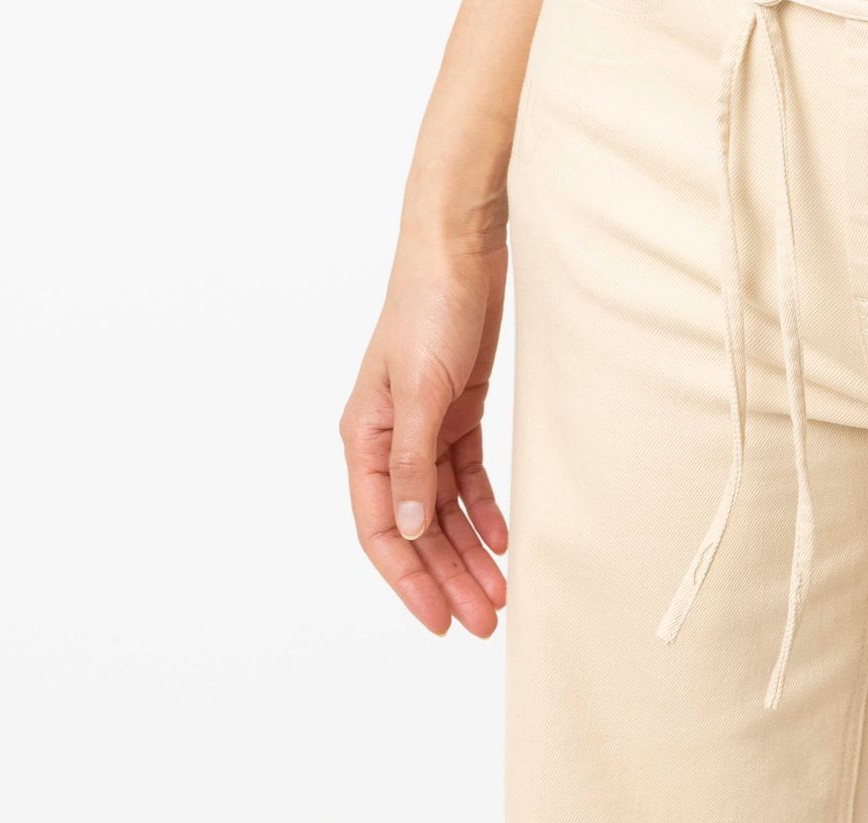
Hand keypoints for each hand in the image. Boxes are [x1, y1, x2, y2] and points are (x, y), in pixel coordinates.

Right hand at [340, 229, 509, 636]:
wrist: (459, 245)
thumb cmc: (428, 306)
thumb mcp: (420, 387)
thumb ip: (413, 460)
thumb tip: (411, 530)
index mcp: (364, 437)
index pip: (382, 527)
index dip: (408, 578)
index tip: (439, 620)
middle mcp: (389, 439)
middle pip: (417, 527)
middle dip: (447, 577)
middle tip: (483, 622)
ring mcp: (425, 425)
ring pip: (444, 508)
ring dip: (468, 551)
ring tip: (501, 595)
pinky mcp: (458, 409)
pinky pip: (467, 475)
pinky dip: (483, 509)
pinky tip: (502, 539)